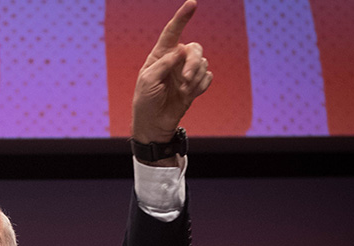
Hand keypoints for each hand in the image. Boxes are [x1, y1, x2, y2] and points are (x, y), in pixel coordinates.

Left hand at [131, 0, 211, 145]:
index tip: (192, 3)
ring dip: (195, 77)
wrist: (154, 125)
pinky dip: (200, 86)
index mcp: (160, 55)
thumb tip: (181, 50)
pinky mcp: (195, 84)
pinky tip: (189, 94)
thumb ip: (164, 63)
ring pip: (203, 63)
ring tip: (183, 90)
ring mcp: (186, 72)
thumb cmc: (145, 101)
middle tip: (186, 78)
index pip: (172, 32)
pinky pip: (208, 76)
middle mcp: (175, 60)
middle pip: (194, 49)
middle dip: (193, 62)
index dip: (182, 17)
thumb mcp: (148, 81)